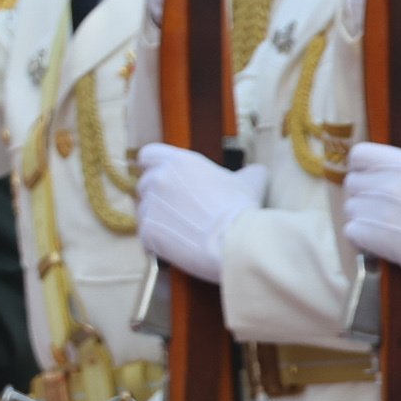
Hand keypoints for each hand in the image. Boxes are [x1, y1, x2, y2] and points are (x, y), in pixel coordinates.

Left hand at [135, 144, 265, 284]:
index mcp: (177, 161)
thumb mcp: (249, 181)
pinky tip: (179, 246)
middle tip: (180, 210)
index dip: (153, 166)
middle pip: (144, 185)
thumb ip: (246, 172)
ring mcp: (149, 206)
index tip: (162, 178)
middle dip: (158, 196)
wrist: (234, 240)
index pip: (148, 154)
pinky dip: (158, 242)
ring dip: (158, 219)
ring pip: (144, 212)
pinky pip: (146, 236)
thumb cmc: (241, 208)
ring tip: (182, 230)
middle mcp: (158, 179)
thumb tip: (256, 171)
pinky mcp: (147, 232)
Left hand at [341, 143, 400, 283]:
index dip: (363, 166)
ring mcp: (377, 210)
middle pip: (352, 184)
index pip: (359, 155)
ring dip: (363, 218)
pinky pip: (350, 232)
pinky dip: (361, 238)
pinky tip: (381, 242)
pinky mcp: (373, 236)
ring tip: (385, 228)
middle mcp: (385, 183)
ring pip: (350, 209)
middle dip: (364, 194)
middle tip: (382, 208)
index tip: (372, 176)